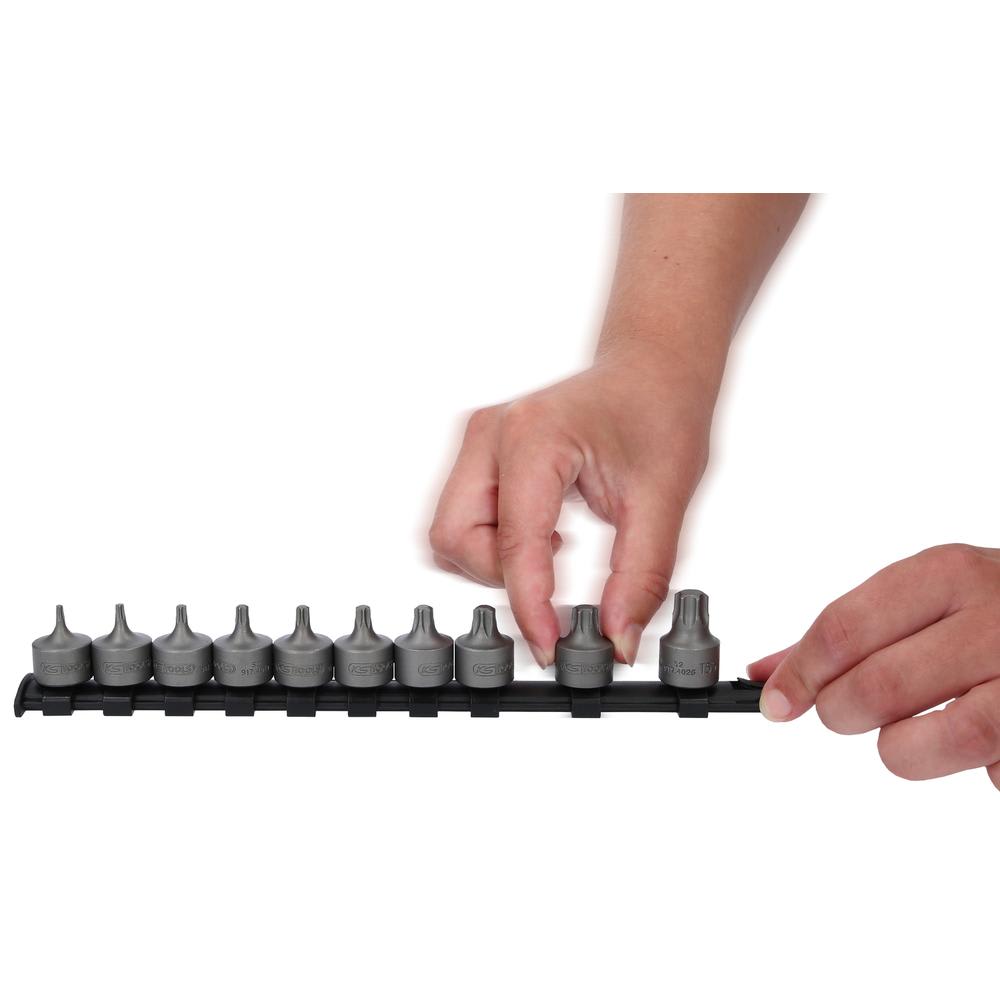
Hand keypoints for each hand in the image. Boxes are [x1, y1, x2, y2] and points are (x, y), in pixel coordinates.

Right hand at [429, 352, 713, 664]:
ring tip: (556, 548)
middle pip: (454, 538)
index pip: (515, 543)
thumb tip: (617, 636)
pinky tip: (544, 534)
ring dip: (495, 560)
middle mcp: (491, 434)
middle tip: (556, 582)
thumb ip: (640, 575)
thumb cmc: (659, 411)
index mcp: (534, 436)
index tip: (551, 645)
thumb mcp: (664, 499)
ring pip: (451, 533)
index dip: (531, 606)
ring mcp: (478, 442)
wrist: (653, 372)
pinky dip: (496, 545)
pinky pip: (462, 521)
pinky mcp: (480, 456)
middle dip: (500, 575)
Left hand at [749, 544, 999, 789]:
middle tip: (846, 712)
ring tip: (911, 734)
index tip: (775, 704)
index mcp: (948, 574)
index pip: (844, 628)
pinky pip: (995, 774)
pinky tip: (987, 745)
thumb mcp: (929, 596)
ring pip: (928, 743)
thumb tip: (765, 673)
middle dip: (842, 712)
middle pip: (877, 687)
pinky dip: (979, 771)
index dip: (799, 675)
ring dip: (902, 750)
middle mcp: (995, 618)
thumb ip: (848, 633)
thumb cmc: (999, 609)